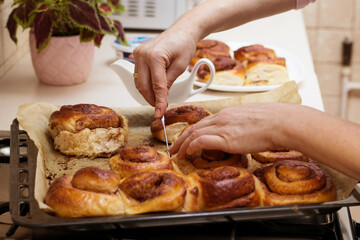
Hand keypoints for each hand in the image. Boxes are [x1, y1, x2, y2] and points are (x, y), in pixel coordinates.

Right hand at [133, 24, 198, 117]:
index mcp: (155, 56)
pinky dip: (146, 84)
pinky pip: (138, 75)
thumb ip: (169, 83)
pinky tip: (154, 89)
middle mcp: (142, 54)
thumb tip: (161, 100)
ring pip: (138, 82)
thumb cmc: (184, 44)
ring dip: (147, 93)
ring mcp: (137, 54)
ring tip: (158, 100)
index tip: (160, 114)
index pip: (156, 86)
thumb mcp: (181, 67)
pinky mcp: (137, 55)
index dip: (159, 102)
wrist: (182, 30)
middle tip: (160, 109)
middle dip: (151, 99)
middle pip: (142, 86)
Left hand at [169, 103, 288, 158]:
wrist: (280, 122)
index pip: (203, 122)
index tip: (186, 138)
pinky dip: (191, 146)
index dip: (191, 131)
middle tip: (174, 147)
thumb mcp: (251, 119)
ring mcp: (222, 127)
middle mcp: (221, 118)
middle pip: (194, 127)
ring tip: (177, 153)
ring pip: (194, 134)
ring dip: (182, 144)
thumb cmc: (272, 121)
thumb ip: (240, 125)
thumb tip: (240, 132)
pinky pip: (200, 141)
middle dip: (181, 138)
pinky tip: (187, 153)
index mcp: (227, 113)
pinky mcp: (225, 138)